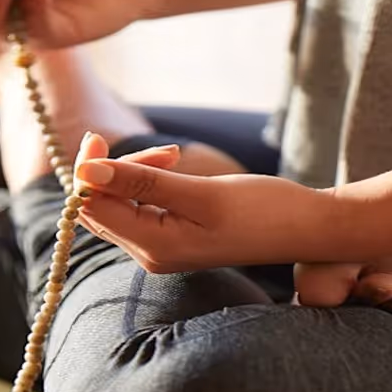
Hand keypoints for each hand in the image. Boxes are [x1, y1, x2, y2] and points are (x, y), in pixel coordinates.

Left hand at [73, 133, 338, 272]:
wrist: (305, 227)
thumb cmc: (261, 210)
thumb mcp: (200, 192)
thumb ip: (141, 183)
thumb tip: (86, 173)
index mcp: (152, 248)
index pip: (91, 207)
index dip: (87, 171)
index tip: (99, 136)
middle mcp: (149, 254)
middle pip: (100, 206)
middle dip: (115, 170)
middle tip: (164, 151)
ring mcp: (160, 247)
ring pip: (120, 201)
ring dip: (137, 171)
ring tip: (175, 155)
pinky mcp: (171, 235)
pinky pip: (140, 204)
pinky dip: (149, 180)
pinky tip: (174, 165)